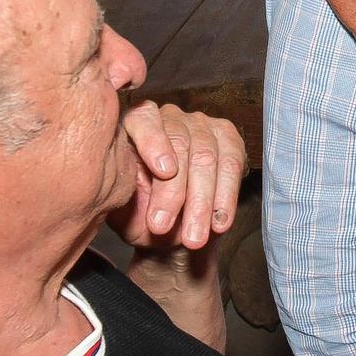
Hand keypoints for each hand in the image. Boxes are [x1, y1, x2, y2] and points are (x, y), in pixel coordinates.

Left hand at [110, 103, 246, 250]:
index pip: (143, 119)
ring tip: (192, 238)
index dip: (154, 141)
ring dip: (201, 202)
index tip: (162, 171)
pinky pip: (232, 166)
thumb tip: (124, 187)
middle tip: (162, 227)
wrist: (171, 231)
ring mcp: (202, 126)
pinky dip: (226, 198)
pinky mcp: (229, 140)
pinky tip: (219, 224)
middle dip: (173, 190)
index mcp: (134, 125)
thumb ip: (123, 193)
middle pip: (179, 144)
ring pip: (206, 158)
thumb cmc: (140, 215)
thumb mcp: (123, 208)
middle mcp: (170, 117)